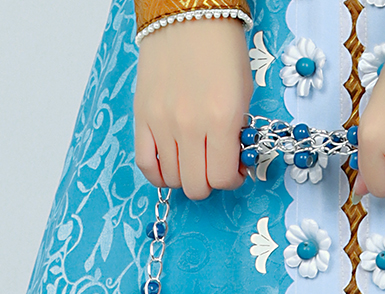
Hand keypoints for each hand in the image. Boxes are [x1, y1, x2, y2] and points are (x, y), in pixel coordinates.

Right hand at [134, 19, 252, 199]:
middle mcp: (189, 125)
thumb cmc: (221, 50)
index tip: (235, 171)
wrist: (189, 15)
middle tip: (214, 168)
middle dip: (209, 183)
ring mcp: (162, 122)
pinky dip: (158, 174)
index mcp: (221, 119)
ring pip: (172, 179)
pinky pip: (145, 163)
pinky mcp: (142, 115)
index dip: (232, 180)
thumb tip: (232, 165)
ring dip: (185, 177)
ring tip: (193, 161)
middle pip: (196, 185)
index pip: (223, 178)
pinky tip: (170, 166)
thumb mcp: (243, 96)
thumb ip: (236, 135)